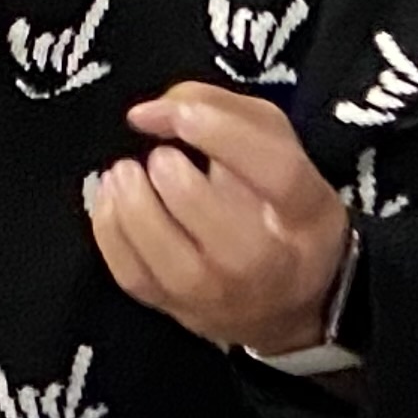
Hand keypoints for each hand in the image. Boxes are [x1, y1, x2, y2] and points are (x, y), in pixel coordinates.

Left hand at [95, 82, 351, 354]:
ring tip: (125, 172)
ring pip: (168, 255)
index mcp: (307, 213)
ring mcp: (220, 295)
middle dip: (172, 175)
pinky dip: (110, 229)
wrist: (285, 306)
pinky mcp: (178, 310)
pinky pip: (132, 274)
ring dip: (133, 202)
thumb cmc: (277, 210)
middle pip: (216, 221)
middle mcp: (270, 263)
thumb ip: (222, 108)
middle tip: (160, 156)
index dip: (223, 134)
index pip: (276, 173)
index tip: (180, 114)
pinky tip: (114, 200)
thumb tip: (152, 111)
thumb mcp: (274, 144)